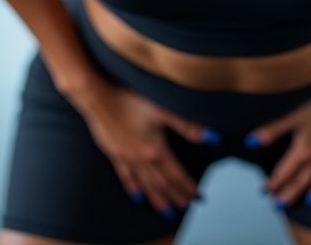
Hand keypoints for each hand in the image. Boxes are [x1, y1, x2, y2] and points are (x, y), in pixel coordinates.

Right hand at [71, 78, 217, 219]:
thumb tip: (213, 137)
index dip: (189, 186)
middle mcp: (141, 158)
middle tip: (188, 207)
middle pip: (162, 183)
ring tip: (168, 213)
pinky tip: (137, 197)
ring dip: (158, 199)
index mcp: (155, 149)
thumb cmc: (130, 97)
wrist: (97, 96)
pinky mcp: (113, 153)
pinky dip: (133, 188)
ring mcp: (126, 158)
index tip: (199, 197)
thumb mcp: (163, 108)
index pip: (176, 174)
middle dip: (176, 196)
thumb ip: (187, 125)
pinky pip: (125, 177)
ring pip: (145, 185)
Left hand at [247, 69, 310, 210]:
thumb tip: (250, 142)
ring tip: (288, 206)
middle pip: (296, 181)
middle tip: (273, 203)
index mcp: (302, 149)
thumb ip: (272, 131)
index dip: (273, 182)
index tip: (264, 191)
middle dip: (284, 193)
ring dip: (298, 195)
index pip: (283, 171)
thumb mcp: (294, 115)